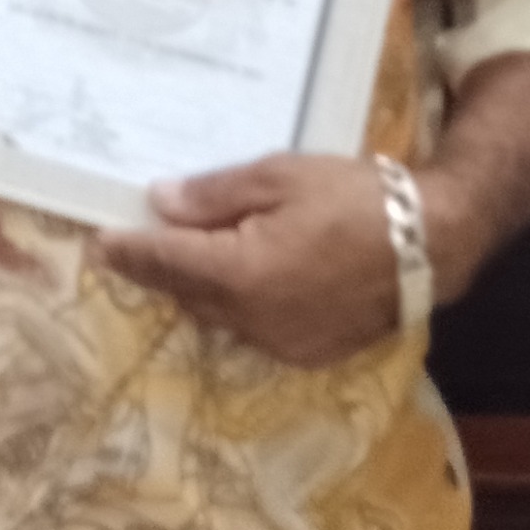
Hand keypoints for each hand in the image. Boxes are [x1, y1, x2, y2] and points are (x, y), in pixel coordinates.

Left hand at [96, 155, 398, 366]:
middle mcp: (252, 318)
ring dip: (198, 288)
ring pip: (218, 315)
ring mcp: (280, 342)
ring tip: (184, 258)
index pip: (166, 262)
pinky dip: (237, 306)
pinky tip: (239, 280)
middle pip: (186, 292)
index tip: (98, 243)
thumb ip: (215, 195)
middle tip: (133, 244)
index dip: (129, 252)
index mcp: (239, 272)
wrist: (431, 243)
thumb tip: (161, 202)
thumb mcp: (280, 176)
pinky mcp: (306, 352)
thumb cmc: (354, 197)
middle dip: (159, 269)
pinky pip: (252, 329)